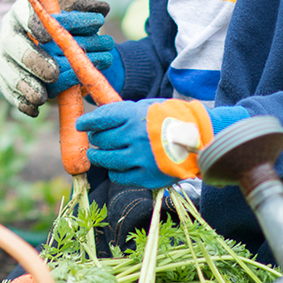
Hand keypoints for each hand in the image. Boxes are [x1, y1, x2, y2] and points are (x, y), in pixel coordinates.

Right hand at [0, 0, 112, 115]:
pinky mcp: (7, 81)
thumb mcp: (70, 7)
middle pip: (15, 46)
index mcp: (21, 12)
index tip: (50, 33)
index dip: (35, 24)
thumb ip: (84, 6)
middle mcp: (9, 35)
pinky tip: (34, 109)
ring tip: (43, 96)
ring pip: (11, 72)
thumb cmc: (61, 21)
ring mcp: (5, 59)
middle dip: (34, 60)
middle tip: (53, 73)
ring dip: (28, 85)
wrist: (48, 41)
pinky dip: (22, 102)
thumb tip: (102, 9)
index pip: (25, 14)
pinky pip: (10, 93)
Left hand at [77, 99, 214, 188]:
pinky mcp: (145, 176)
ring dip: (98, 156)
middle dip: (95, 138)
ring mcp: (139, 158)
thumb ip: (126, 112)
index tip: (81, 124)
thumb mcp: (150, 107)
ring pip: (106, 159)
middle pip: (101, 140)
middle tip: (95, 138)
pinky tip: (116, 166)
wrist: (200, 139)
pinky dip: (113, 171)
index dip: (87, 122)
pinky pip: (119, 176)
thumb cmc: (173, 119)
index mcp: (135, 115)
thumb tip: (101, 117)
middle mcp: (134, 136)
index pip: (101, 119)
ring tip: (96, 154)